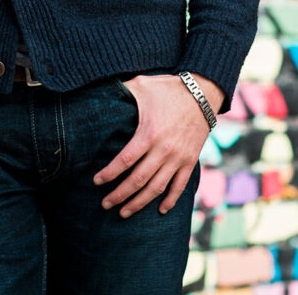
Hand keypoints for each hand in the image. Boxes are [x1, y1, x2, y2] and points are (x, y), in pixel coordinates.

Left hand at [93, 74, 213, 217]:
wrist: (202, 93)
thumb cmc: (168, 89)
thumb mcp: (143, 85)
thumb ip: (123, 90)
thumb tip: (103, 90)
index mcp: (148, 134)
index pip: (124, 161)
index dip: (109, 174)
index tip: (96, 182)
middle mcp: (163, 150)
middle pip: (137, 180)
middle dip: (119, 195)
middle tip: (105, 204)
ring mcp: (178, 158)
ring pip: (156, 189)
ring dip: (139, 203)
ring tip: (124, 212)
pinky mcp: (190, 161)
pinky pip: (179, 186)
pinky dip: (170, 200)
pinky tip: (160, 210)